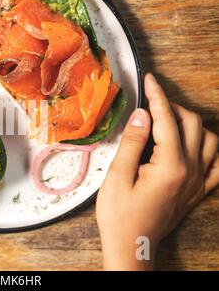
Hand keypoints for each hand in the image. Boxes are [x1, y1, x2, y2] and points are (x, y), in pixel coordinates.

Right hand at [96, 73, 218, 270]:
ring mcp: (197, 182)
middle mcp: (190, 171)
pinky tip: (197, 145)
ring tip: (169, 121)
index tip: (149, 80)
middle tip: (151, 102)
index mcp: (169, 166)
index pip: (166, 120)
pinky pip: (218, 165)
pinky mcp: (197, 191)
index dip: (157, 96)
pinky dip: (211, 149)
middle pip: (192, 124)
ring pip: (210, 140)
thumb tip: (142, 115)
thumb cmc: (119, 215)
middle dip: (172, 106)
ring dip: (192, 123)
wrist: (132, 245)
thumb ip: (132, 143)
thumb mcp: (117, 176)